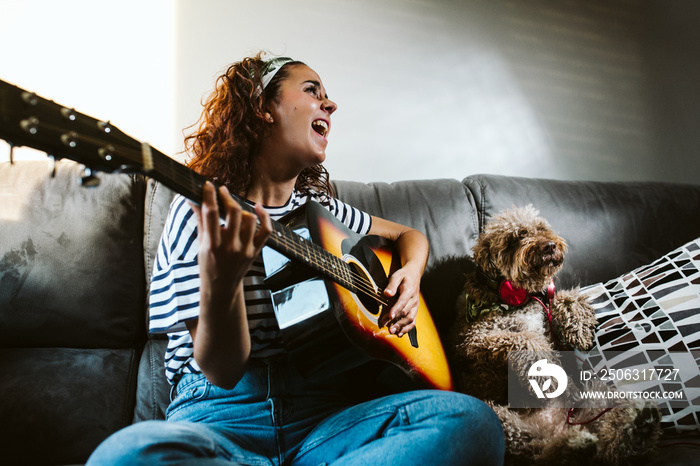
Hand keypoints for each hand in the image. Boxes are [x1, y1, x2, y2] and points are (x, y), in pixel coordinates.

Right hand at [191, 182, 271, 305]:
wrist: (221, 287)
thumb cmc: (208, 264)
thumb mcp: (201, 243)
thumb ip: (200, 220)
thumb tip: (191, 198)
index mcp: (212, 245)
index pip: (211, 213)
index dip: (210, 195)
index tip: (208, 185)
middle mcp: (230, 247)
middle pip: (234, 213)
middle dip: (227, 197)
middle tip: (222, 191)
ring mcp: (245, 250)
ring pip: (250, 219)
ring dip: (241, 209)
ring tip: (234, 206)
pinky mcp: (255, 251)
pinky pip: (266, 230)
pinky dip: (264, 217)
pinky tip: (258, 208)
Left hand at [378, 263, 421, 336]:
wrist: (414, 275)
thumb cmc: (404, 276)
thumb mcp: (396, 276)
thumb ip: (391, 285)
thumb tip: (387, 293)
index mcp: (409, 291)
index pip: (402, 302)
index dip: (396, 310)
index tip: (390, 316)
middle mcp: (414, 300)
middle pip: (405, 313)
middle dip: (396, 321)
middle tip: (387, 327)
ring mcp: (415, 306)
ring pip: (410, 319)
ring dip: (401, 326)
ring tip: (392, 331)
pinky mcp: (414, 310)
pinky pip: (412, 321)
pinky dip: (407, 328)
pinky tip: (400, 333)